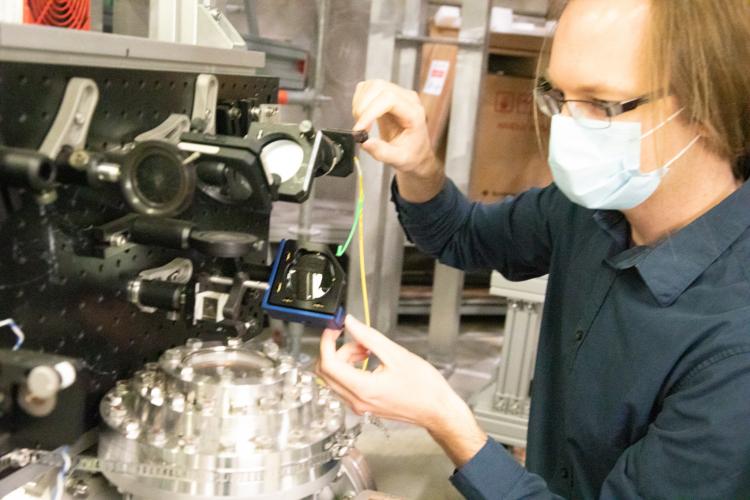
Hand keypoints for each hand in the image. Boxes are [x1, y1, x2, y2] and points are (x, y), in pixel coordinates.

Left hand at [316, 315, 487, 466]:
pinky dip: (350, 368)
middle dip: (336, 349)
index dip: (326, 342)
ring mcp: (359, 405)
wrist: (437, 410)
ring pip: (334, 377)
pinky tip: (368, 360)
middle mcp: (357, 400)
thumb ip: (368, 337)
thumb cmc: (424, 386)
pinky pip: (345, 384)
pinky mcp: (364, 405)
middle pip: (326, 371)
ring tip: (368, 349)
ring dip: (345, 358)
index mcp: (363, 388)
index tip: (334, 328)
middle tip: (356, 339)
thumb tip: (349, 323)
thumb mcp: (396, 354)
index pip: (327, 364)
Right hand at [352, 80, 443, 201]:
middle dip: (362, 107)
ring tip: (361, 123)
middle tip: (360, 128)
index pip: (389, 99)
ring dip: (360, 103)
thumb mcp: (399, 159)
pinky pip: (368, 88)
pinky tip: (363, 116)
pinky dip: (359, 101)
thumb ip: (382, 152)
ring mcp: (397, 94)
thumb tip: (365, 142)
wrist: (416, 151)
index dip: (370, 111)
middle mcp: (407, 99)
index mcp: (414, 113)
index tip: (359, 128)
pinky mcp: (387, 95)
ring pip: (371, 85)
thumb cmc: (411, 154)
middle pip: (379, 88)